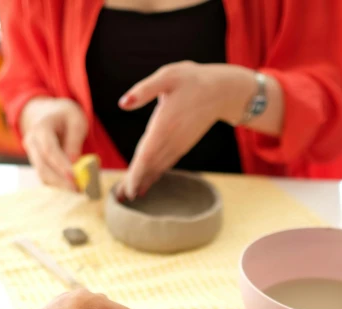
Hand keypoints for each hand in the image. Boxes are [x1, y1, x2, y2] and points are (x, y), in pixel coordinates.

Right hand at [20, 97, 87, 188]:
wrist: (46, 113)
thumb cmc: (64, 115)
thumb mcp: (76, 120)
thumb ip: (74, 141)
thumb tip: (73, 164)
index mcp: (41, 127)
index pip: (49, 150)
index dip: (61, 165)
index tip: (74, 177)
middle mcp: (32, 141)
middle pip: (43, 167)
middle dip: (60, 181)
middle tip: (77, 190)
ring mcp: (31, 154)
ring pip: (42, 175)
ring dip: (59, 185)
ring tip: (77, 190)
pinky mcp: (36, 163)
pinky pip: (46, 176)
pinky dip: (58, 184)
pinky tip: (71, 188)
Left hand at [117, 62, 253, 199]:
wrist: (221, 91)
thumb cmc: (192, 80)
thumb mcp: (168, 76)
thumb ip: (144, 90)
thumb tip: (122, 103)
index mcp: (164, 125)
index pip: (147, 155)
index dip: (137, 174)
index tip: (128, 190)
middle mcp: (171, 140)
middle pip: (149, 167)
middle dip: (135, 183)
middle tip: (120, 198)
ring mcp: (177, 145)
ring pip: (157, 168)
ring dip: (143, 182)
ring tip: (128, 196)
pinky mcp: (181, 146)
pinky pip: (165, 164)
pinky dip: (154, 175)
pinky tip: (146, 184)